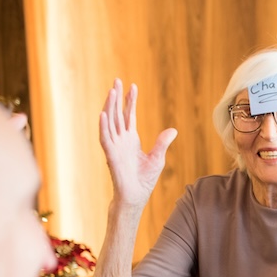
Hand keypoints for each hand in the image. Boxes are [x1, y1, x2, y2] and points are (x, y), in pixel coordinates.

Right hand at [99, 79, 176, 211]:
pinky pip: (105, 138)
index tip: (132, 86)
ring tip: (111, 91)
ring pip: (110, 122)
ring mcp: (114, 146)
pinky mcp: (110, 155)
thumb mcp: (157, 158)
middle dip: (117, 97)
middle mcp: (121, 139)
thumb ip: (162, 143)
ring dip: (109, 106)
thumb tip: (173, 130)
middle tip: (117, 80)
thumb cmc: (144, 179)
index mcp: (131, 139)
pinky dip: (103, 126)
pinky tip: (103, 114)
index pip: (128, 115)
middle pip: (117, 113)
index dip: (130, 101)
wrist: (136, 195)